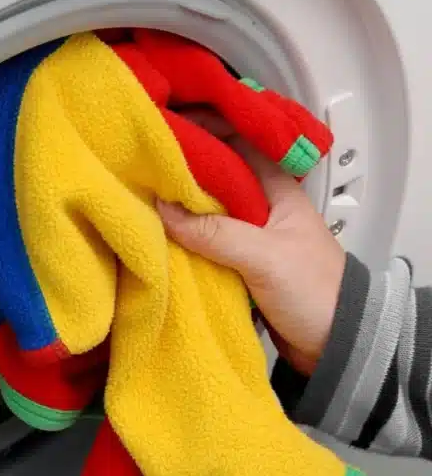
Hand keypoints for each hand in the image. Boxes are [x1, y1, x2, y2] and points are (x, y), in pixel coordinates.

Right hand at [155, 115, 344, 374]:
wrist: (335, 346)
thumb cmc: (317, 294)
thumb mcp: (265, 257)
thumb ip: (216, 232)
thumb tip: (164, 210)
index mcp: (278, 192)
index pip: (238, 145)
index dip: (206, 132)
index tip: (169, 129)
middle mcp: (261, 209)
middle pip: (215, 179)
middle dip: (182, 173)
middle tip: (143, 167)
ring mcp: (249, 237)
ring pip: (206, 213)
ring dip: (179, 210)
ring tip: (141, 199)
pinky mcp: (238, 265)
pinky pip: (204, 244)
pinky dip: (183, 241)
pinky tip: (159, 240)